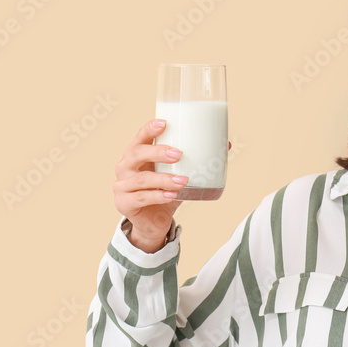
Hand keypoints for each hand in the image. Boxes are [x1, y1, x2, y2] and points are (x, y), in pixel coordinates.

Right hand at [113, 119, 229, 252]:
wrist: (153, 223)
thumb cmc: (165, 192)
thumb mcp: (179, 175)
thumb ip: (196, 161)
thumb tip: (225, 144)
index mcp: (135, 154)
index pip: (139, 137)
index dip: (149, 129)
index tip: (165, 123)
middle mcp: (125, 167)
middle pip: (136, 154)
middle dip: (157, 152)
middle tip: (179, 154)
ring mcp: (121, 186)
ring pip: (142, 179)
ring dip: (164, 179)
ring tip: (183, 180)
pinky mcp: (123, 203)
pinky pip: (141, 198)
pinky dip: (158, 196)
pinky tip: (172, 195)